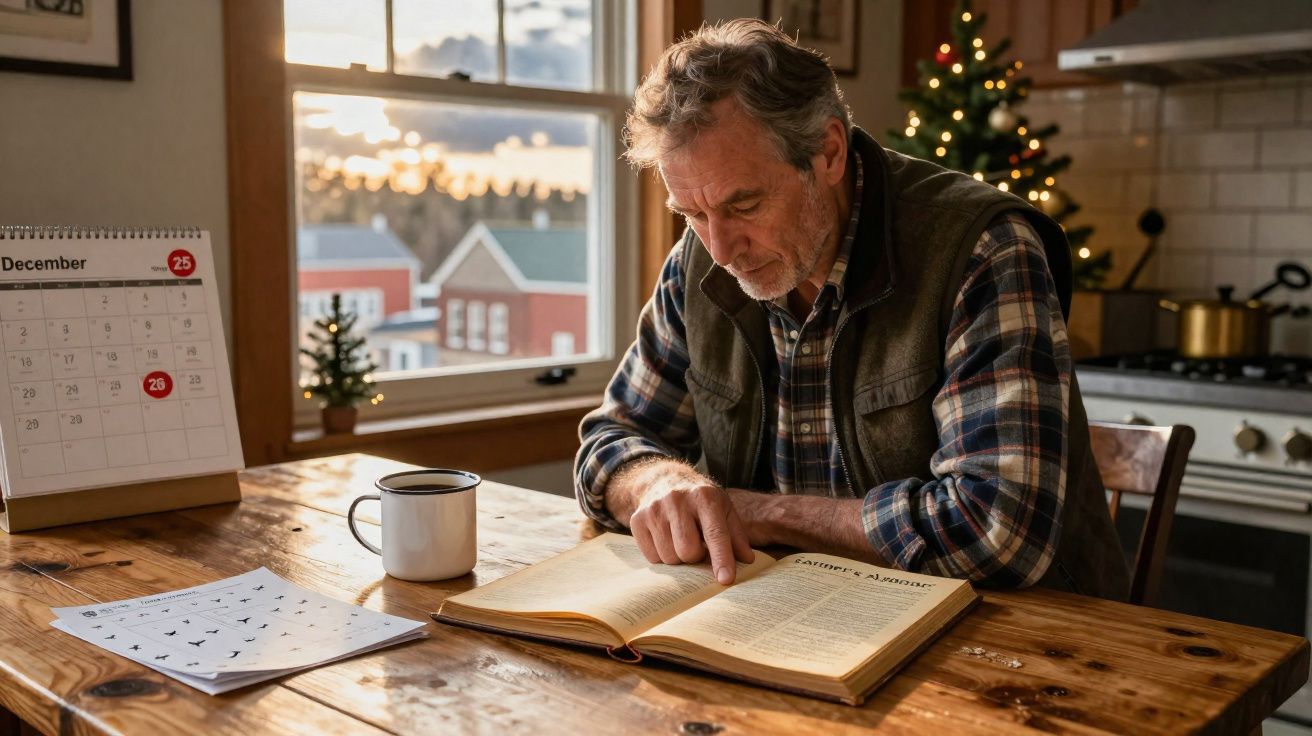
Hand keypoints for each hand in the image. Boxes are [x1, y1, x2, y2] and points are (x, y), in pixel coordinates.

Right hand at [629, 473, 754, 584]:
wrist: (663, 480)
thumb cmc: (700, 500)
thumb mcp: (724, 509)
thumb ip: (737, 535)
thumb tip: (748, 561)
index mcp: (704, 496)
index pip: (715, 533)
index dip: (721, 559)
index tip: (725, 579)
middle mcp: (677, 500)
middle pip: (688, 551)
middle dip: (696, 557)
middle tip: (698, 545)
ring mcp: (654, 509)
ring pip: (669, 557)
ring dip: (679, 558)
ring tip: (681, 540)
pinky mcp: (637, 520)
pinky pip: (652, 558)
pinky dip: (662, 556)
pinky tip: (666, 539)